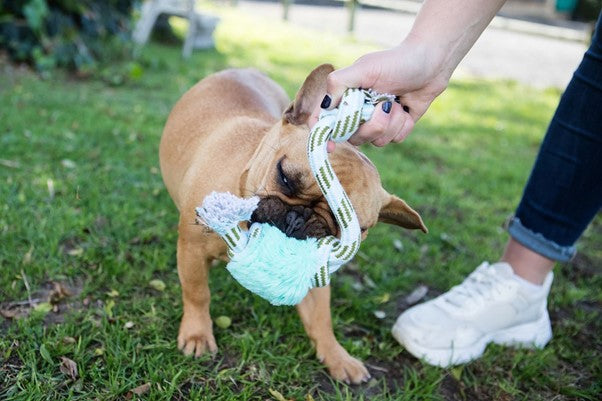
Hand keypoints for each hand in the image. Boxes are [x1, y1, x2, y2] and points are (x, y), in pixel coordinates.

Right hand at [312, 38, 450, 150]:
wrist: (432, 62)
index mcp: (346, 97)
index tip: (330, 146)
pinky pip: (395, 140)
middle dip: (372, 125)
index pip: (326, 120)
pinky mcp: (397, 126)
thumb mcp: (364, 68)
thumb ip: (339, 83)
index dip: (324, 135)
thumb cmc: (396, 61)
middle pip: (354, 137)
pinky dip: (403, 126)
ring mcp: (378, 120)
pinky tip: (407, 109)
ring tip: (398, 103)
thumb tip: (324, 106)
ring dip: (391, 123)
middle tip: (384, 106)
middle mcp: (359, 111)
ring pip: (376, 141)